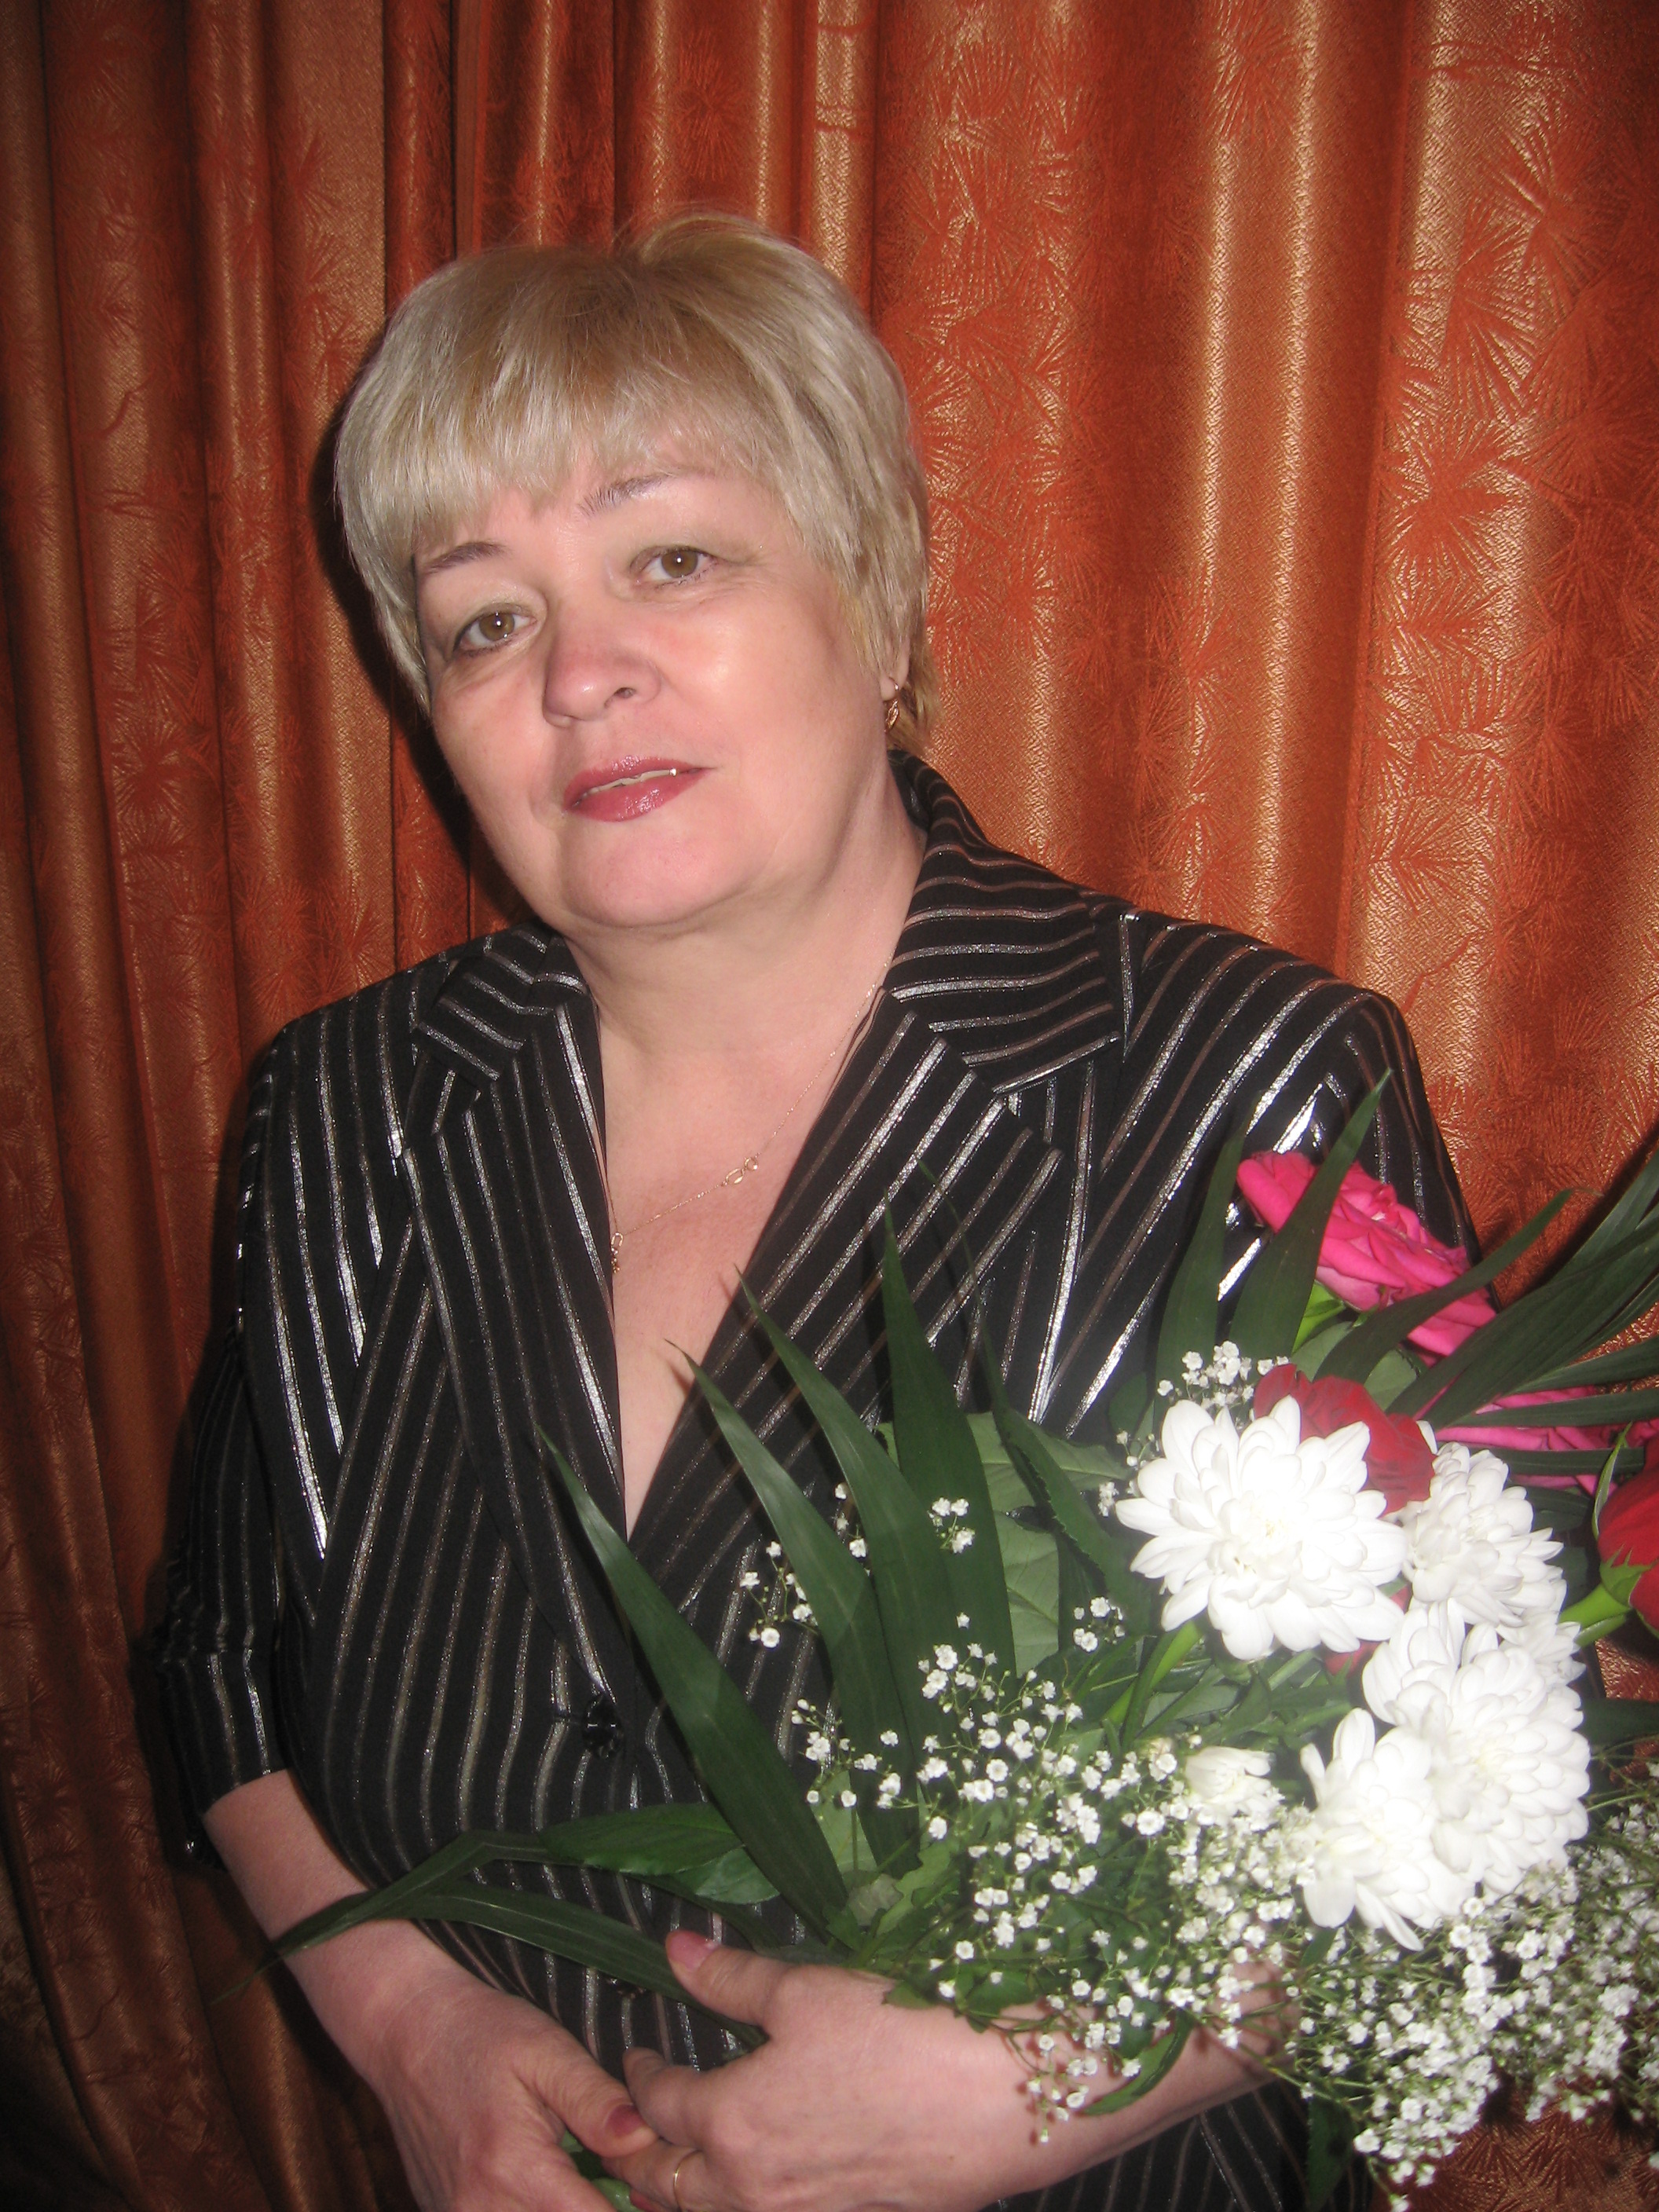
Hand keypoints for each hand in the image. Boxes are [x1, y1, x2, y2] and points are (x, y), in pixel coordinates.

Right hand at [202, 1775, 659, 2211]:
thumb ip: (596, 2101)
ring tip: (599, 2183)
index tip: (664, 2189)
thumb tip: (645, 2143)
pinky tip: (564, 2187)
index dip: (637, 2208)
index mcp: (514, 2171)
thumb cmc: (481, 2033)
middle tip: (637, 2184)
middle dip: (603, 2211)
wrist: (403, 2032)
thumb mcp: (546, 2050)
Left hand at [612, 1934, 1266, 2211]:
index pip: (658, 2105)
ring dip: (686, 2193)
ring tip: (678, 2164)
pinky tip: (764, 2178)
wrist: (1008, 2095)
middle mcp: (758, 2188)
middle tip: (627, 2129)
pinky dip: (747, 2205)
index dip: (640, 2074)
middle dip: (638, 2158)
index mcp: (733, 2122)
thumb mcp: (806, 1988)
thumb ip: (731, 1976)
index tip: (639, 2051)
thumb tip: (673, 1949)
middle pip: (669, 2188)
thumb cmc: (903, 2029)